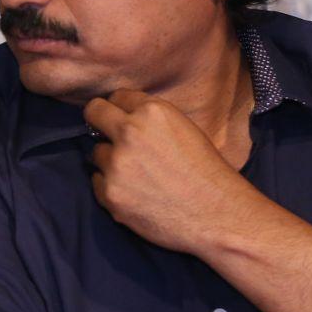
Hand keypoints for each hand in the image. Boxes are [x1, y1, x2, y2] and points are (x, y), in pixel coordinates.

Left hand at [85, 90, 258, 254]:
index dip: (120, 109)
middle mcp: (130, 132)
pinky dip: (111, 187)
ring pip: (97, 153)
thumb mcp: (184, 129)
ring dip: (110, 161)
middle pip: (94, 113)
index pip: (117, 96)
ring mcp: (117, 164)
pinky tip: (135, 194)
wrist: (216, 215)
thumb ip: (151, 120)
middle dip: (99, 121)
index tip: (121, 118)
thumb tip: (123, 117)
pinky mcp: (110, 193)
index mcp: (152, 112)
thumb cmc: (207, 173)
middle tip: (108, 134)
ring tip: (137, 176)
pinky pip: (98, 182)